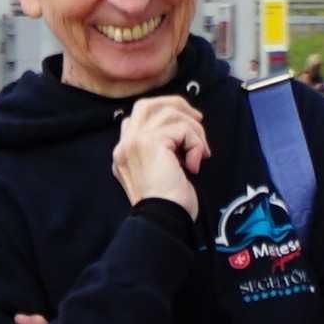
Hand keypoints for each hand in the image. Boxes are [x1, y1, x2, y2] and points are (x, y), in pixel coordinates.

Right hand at [111, 95, 205, 212]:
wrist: (162, 219)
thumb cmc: (167, 204)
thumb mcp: (158, 172)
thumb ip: (160, 150)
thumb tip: (183, 133)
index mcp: (123, 153)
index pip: (136, 117)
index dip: (162, 115)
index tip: (185, 130)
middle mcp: (125, 144)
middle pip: (148, 104)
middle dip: (176, 106)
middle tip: (197, 121)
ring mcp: (135, 141)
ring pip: (170, 113)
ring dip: (193, 131)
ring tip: (200, 153)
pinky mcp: (151, 142)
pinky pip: (182, 128)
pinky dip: (195, 143)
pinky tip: (194, 164)